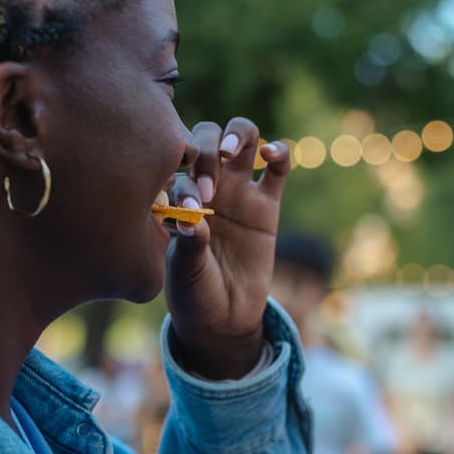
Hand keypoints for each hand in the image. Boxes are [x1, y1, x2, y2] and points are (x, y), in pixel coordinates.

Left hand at [166, 118, 290, 379]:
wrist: (224, 317)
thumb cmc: (193, 291)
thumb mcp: (183, 271)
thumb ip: (188, 243)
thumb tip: (194, 219)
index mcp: (175, 194)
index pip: (175, 164)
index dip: (181, 176)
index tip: (189, 207)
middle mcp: (205, 183)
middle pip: (205, 136)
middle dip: (204, 151)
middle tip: (207, 189)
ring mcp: (238, 190)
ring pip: (240, 139)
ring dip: (234, 136)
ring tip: (229, 154)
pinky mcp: (267, 203)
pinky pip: (278, 167)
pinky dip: (278, 151)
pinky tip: (270, 153)